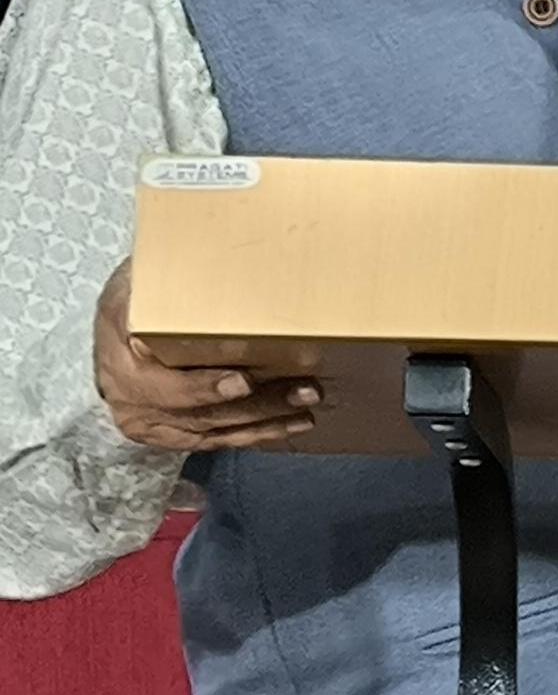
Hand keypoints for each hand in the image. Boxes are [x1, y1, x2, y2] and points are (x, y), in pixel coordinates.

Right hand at [92, 259, 316, 452]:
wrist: (113, 334)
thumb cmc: (134, 301)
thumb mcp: (137, 283)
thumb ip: (165, 276)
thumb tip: (217, 253)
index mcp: (121, 360)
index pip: (166, 383)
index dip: (205, 386)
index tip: (244, 381)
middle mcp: (130, 399)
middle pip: (200, 412)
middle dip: (258, 404)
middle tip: (304, 390)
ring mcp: (149, 421)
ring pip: (214, 430)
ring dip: (267, 422)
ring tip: (308, 408)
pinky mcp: (169, 435)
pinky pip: (216, 441)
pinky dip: (255, 434)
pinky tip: (290, 426)